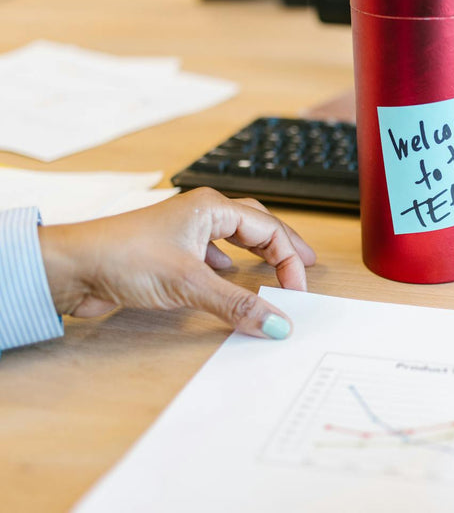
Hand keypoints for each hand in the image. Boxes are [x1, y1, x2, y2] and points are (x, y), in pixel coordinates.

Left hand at [38, 187, 316, 339]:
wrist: (71, 268)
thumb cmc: (121, 255)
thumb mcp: (189, 283)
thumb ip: (237, 305)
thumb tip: (277, 322)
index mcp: (211, 207)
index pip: (269, 229)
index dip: (290, 259)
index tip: (297, 290)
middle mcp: (201, 214)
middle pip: (257, 226)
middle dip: (283, 247)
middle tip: (305, 268)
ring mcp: (185, 232)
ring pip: (235, 237)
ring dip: (257, 254)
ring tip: (277, 270)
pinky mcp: (170, 253)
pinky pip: (213, 253)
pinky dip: (230, 266)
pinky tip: (230, 276)